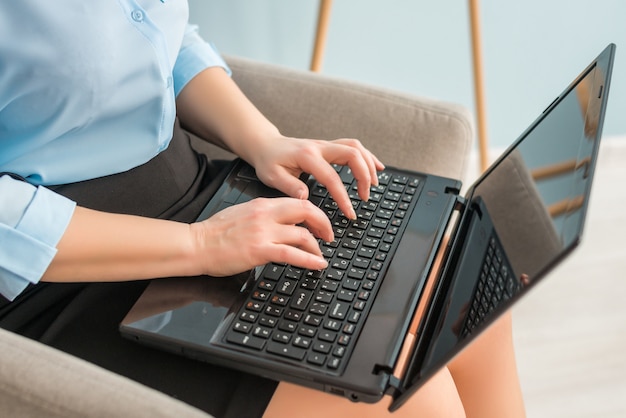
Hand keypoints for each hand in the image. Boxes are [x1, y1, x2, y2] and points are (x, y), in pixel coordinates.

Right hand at [190, 197, 332, 276]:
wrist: (196, 244)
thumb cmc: (215, 233)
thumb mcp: (243, 214)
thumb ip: (264, 216)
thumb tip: (283, 225)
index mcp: (262, 204)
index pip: (297, 202)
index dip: (315, 213)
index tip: (320, 223)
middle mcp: (265, 214)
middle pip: (306, 211)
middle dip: (323, 224)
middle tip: (329, 236)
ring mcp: (263, 232)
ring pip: (303, 235)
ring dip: (317, 247)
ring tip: (321, 256)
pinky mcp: (260, 250)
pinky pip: (292, 254)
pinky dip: (310, 260)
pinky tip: (317, 265)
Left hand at [250, 135, 384, 218]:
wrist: (266, 145)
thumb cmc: (269, 161)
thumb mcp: (272, 176)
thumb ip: (289, 186)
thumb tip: (305, 197)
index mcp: (307, 156)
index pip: (332, 177)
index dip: (343, 196)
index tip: (349, 212)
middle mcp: (320, 147)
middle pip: (352, 155)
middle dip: (363, 177)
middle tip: (364, 197)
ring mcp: (326, 145)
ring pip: (356, 148)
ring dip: (368, 165)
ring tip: (373, 185)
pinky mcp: (329, 146)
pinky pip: (353, 146)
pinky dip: (368, 156)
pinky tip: (377, 167)